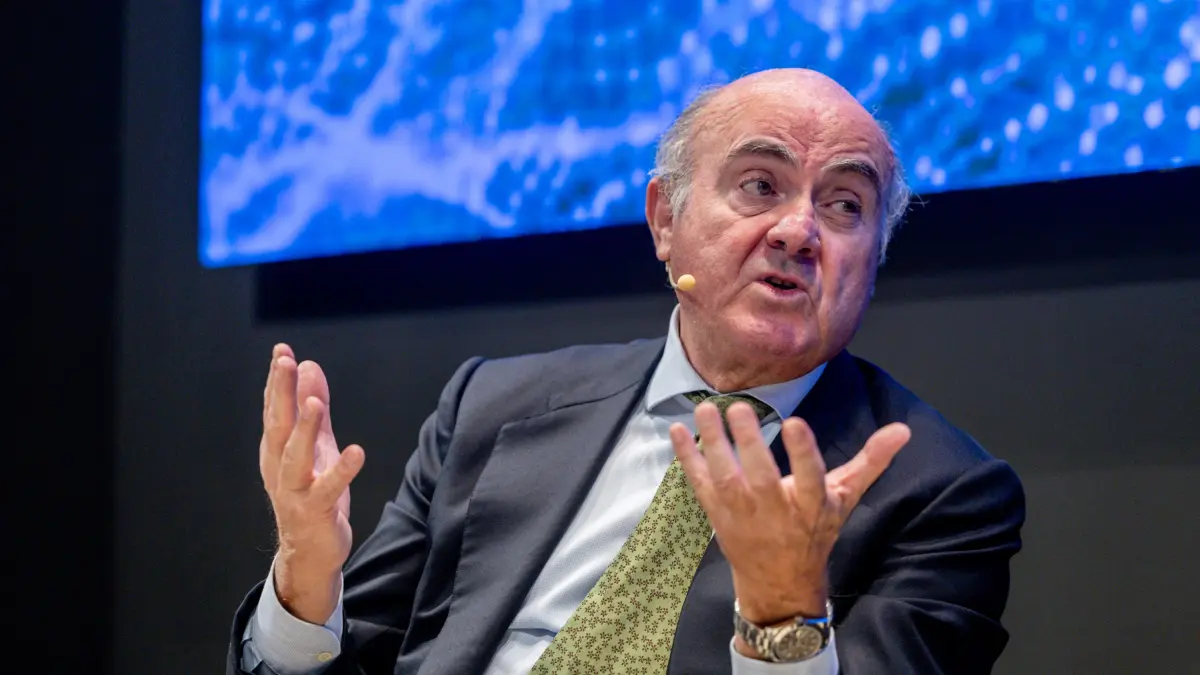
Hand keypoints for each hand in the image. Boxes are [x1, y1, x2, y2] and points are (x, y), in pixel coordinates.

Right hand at [260, 343, 364, 623]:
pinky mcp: (316, 511)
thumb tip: (309, 367)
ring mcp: (295, 491)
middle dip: (280, 393)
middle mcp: (279, 467)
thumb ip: (313, 408)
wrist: (309, 552)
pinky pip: (328, 489)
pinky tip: (357, 452)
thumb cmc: (311, 494)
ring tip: (313, 403)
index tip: (282, 350)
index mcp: (276, 450)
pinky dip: (341, 471)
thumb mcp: (315, 445)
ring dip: (304, 429)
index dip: (277, 380)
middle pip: (278, 425)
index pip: (274, 409)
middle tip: (285, 362)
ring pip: (295, 457)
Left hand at [669, 402, 909, 627]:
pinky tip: (677, 430)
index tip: (797, 422)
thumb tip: (903, 429)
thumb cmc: (815, 531)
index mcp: (812, 504)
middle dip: (750, 442)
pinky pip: (699, 483)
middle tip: (738, 408)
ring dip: (713, 442)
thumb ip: (870, 462)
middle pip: (761, 475)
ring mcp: (742, 513)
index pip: (810, 477)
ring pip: (725, 476)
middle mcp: (776, 510)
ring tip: (705, 409)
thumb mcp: (845, 499)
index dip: (804, 452)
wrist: (780, 582)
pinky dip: (686, 458)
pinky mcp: (717, 514)